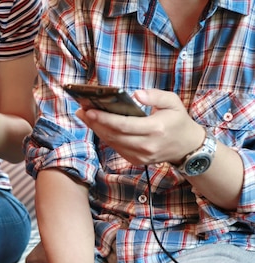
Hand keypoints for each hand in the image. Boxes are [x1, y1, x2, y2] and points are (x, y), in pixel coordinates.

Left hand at [75, 89, 204, 165]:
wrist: (187, 147)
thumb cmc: (178, 121)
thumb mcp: (173, 102)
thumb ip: (156, 96)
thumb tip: (137, 94)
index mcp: (155, 129)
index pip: (123, 125)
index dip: (104, 119)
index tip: (89, 110)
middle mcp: (146, 145)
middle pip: (114, 135)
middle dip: (95, 123)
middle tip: (82, 111)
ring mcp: (140, 156)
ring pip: (112, 142)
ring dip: (97, 130)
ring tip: (85, 116)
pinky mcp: (136, 161)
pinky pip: (116, 148)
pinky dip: (106, 136)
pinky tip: (98, 126)